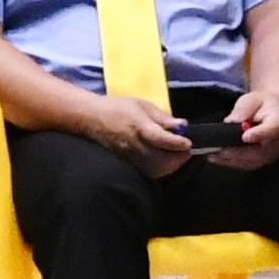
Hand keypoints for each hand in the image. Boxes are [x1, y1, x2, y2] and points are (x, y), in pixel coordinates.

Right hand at [77, 93, 201, 176]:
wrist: (91, 119)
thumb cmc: (119, 108)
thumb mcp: (143, 105)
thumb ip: (163, 117)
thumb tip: (182, 125)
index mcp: (139, 127)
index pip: (162, 140)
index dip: (178, 143)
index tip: (188, 143)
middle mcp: (134, 145)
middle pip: (161, 160)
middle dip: (178, 158)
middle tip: (186, 151)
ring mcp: (129, 158)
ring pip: (155, 170)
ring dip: (170, 165)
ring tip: (177, 156)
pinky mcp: (126, 164)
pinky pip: (147, 172)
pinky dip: (160, 169)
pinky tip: (164, 161)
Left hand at [211, 84, 278, 167]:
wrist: (269, 112)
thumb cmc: (261, 106)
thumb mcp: (251, 99)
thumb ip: (243, 109)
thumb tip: (232, 121)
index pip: (272, 130)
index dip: (259, 134)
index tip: (244, 136)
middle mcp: (278, 141)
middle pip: (261, 152)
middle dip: (239, 152)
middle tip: (221, 149)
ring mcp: (271, 153)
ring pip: (252, 162)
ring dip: (232, 159)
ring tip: (215, 154)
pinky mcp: (262, 160)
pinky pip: (247, 165)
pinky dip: (231, 162)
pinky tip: (218, 158)